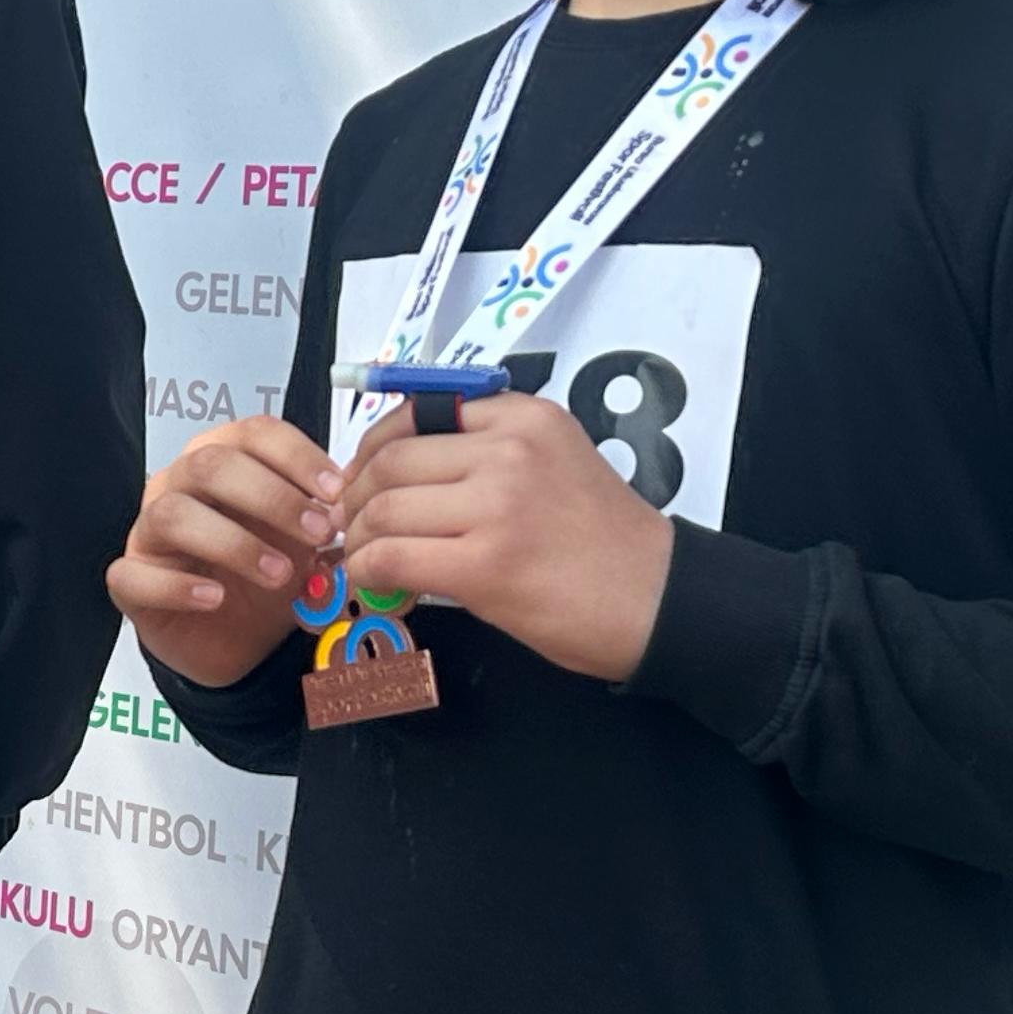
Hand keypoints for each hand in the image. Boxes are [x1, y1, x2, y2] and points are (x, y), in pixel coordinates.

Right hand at [108, 416, 339, 687]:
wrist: (236, 639)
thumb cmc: (265, 576)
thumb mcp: (305, 545)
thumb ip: (326, 522)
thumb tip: (359, 508)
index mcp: (223, 460)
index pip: (252, 433)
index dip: (296, 455)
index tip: (337, 490)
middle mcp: (178, 485)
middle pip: (210, 464)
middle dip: (272, 496)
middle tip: (318, 532)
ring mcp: (148, 533)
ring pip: (172, 514)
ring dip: (234, 542)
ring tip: (279, 574)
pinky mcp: (130, 581)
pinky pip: (135, 575)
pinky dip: (177, 587)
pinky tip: (215, 599)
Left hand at [335, 393, 675, 683]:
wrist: (660, 599)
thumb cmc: (603, 540)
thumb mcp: (554, 462)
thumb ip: (486, 452)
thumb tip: (394, 468)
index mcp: (524, 418)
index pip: (416, 414)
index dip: (372, 449)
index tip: (362, 477)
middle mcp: (509, 451)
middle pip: (391, 461)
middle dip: (357, 496)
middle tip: (352, 524)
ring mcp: (497, 506)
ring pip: (384, 509)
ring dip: (360, 539)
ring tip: (365, 556)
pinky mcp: (485, 564)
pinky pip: (393, 557)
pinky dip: (369, 570)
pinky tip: (377, 582)